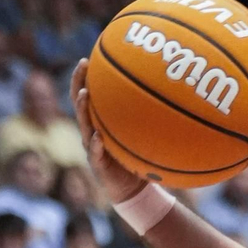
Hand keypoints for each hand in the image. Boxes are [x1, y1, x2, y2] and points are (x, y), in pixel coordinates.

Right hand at [70, 59, 147, 202]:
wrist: (133, 190)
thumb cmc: (138, 157)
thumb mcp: (141, 134)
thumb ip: (146, 117)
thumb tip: (168, 94)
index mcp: (99, 123)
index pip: (88, 95)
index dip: (84, 77)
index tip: (88, 58)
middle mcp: (91, 132)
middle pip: (80, 104)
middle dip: (79, 83)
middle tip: (83, 65)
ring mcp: (92, 149)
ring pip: (83, 126)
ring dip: (83, 109)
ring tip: (85, 94)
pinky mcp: (98, 165)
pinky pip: (95, 154)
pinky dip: (96, 145)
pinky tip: (97, 137)